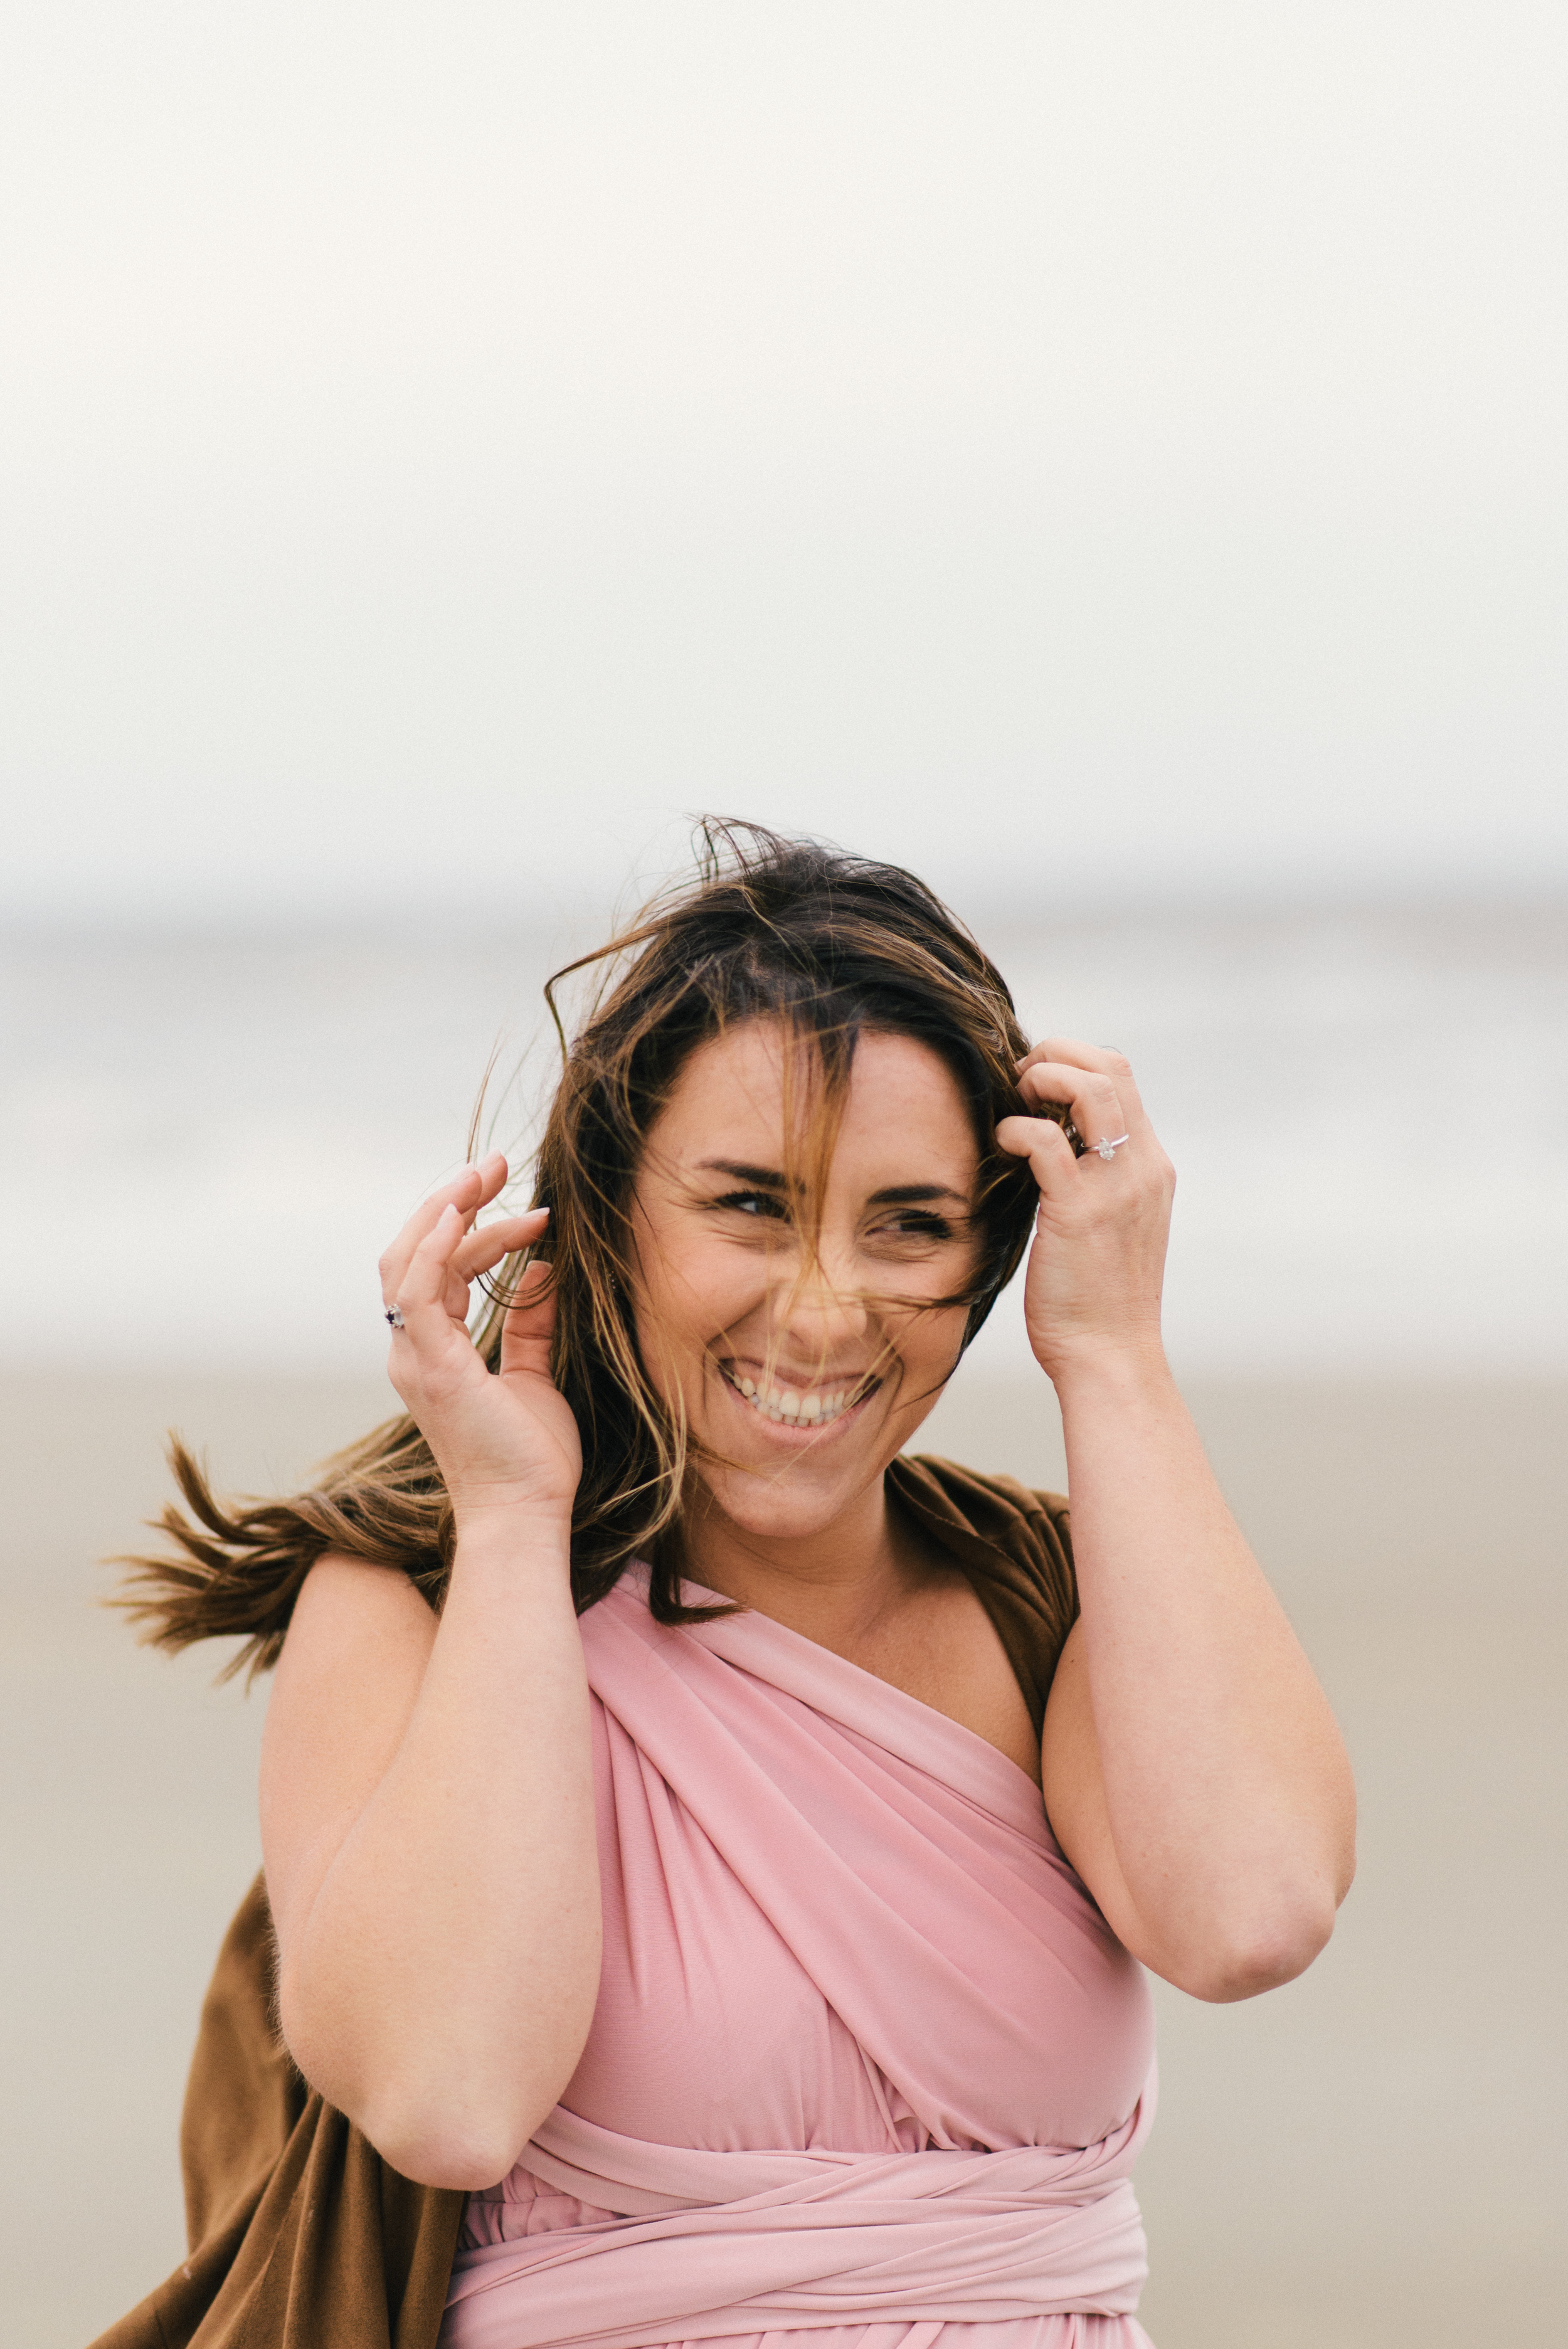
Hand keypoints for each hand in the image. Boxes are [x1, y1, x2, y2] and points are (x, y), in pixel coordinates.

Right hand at [378, 1152, 581, 1531]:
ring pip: (409, 1260)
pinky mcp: (431, 1365)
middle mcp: (411, 1350)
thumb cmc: (530, 1458)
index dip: (476, 1228)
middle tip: (496, 1163)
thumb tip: (541, 1269)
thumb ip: (530, 1322)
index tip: (531, 1207)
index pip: (436, 1269)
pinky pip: (418, 1289)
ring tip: (488, 1174)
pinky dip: (440, 1245)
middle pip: (410, 1252)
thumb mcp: (534, 1374)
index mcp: (430, 1351)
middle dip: (451, 1200)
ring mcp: (415, 1357)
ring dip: (448, 1209)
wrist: (526, 1513)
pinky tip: (473, 1214)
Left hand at [995, 1040, 1175, 1383]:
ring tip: (1014, 1104)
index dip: (1074, 1060)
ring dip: (1043, 1078)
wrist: (1110, 1358)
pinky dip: (1015, 1129)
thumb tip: (1047, 1146)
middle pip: (1111, 1065)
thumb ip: (1094, 1181)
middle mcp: (1143, 1168)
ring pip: (1091, 1087)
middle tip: (1018, 1082)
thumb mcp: (1110, 1226)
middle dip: (1056, 1054)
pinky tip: (1000, 1146)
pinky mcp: (1080, 1212)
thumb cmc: (1097, 1301)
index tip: (1034, 1083)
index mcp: (1151, 1167)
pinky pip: (1046, 1142)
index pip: (1123, 1076)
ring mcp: (1117, 1187)